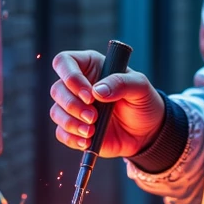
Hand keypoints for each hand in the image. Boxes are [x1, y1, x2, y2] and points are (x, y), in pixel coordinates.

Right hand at [50, 49, 164, 157]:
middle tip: (93, 117)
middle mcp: (78, 85)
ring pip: (56, 112)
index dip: (70, 77)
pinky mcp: (75, 129)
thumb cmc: (143, 102)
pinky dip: (72, 138)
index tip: (90, 95)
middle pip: (57, 89)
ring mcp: (74, 108)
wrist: (147, 132)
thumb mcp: (140, 87)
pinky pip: (61, 133)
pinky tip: (88, 141)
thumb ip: (122, 83)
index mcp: (91, 66)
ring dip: (71, 123)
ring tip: (92, 131)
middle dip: (73, 106)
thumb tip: (98, 91)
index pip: (64, 62)